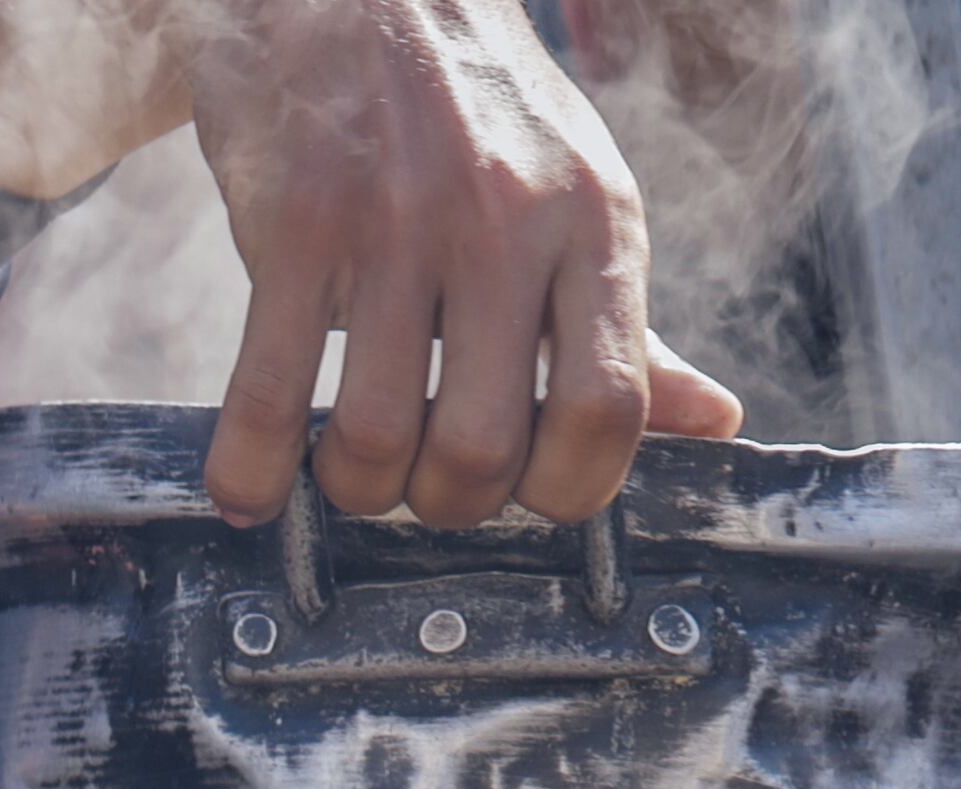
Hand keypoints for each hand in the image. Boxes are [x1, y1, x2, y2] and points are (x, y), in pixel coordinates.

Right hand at [175, 0, 737, 524]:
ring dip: (352, 488)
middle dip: (442, 503)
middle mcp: (505, 223)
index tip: (524, 496)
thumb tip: (711, 420)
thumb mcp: (575, 198)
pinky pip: (268, 397)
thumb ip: (625, 324)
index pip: (609, 409)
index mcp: (593, 223)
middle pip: (484, 449)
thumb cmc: (473, 112)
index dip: (566, 491)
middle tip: (418, 482)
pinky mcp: (295, 228)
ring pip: (377, 439)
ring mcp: (394, 225)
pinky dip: (252, 472)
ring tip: (342, 468)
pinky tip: (248, 487)